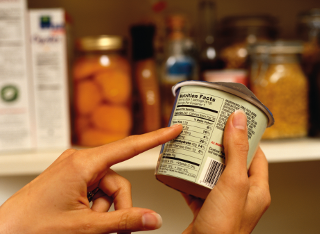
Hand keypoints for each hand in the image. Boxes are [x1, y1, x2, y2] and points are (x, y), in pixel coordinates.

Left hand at [0, 125, 182, 233]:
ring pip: (109, 189)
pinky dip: (97, 207)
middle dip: (118, 207)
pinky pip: (97, 190)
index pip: (129, 146)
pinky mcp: (73, 178)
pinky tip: (85, 220)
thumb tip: (153, 217)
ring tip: (90, 226)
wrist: (5, 231)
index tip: (173, 129)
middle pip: (119, 181)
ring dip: (105, 211)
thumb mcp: (85, 227)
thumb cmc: (33, 226)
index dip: (156, 137)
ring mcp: (76, 169)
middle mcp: (80, 160)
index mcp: (83, 163)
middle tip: (109, 229)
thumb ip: (123, 221)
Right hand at [182, 110, 270, 233]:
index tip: (235, 124)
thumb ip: (237, 151)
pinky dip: (188, 179)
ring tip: (194, 148)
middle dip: (220, 148)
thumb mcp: (234, 182)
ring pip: (213, 175)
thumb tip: (239, 120)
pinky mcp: (205, 208)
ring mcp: (222, 202)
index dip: (247, 138)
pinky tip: (180, 171)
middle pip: (232, 164)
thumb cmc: (223, 228)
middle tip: (209, 133)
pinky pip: (197, 188)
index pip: (256, 156)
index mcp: (256, 190)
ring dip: (202, 162)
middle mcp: (240, 196)